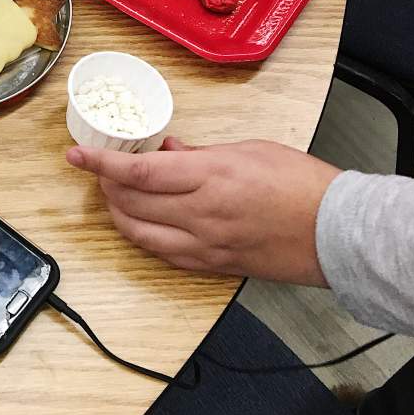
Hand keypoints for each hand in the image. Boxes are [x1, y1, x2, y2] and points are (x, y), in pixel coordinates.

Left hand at [66, 137, 340, 285]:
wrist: (337, 232)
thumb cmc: (302, 186)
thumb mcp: (248, 150)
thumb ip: (199, 152)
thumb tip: (166, 151)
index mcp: (209, 177)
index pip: (138, 171)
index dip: (100, 163)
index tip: (76, 155)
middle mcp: (200, 213)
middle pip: (130, 202)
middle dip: (105, 184)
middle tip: (99, 169)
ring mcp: (204, 243)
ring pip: (138, 232)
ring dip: (117, 212)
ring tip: (113, 194)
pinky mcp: (212, 265)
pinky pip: (162, 253)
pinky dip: (141, 236)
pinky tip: (138, 223)